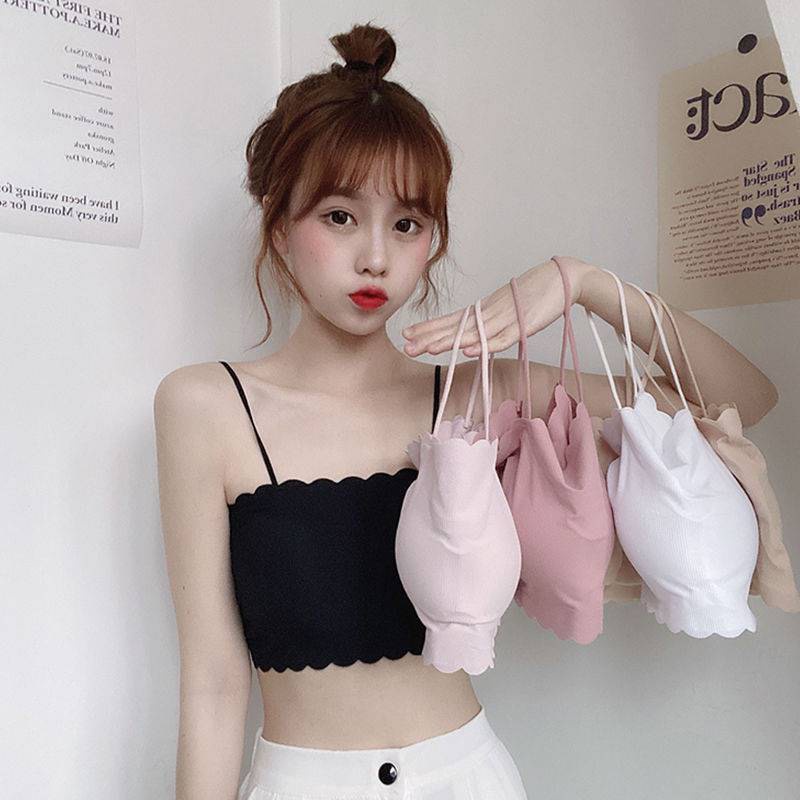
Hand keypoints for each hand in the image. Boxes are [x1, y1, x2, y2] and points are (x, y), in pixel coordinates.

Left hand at [401, 255, 594, 356]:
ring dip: (451, 341)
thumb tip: (473, 338)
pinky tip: (469, 350)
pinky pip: (502, 337)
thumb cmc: (536, 295)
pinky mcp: (524, 325)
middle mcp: (490, 311)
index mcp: (485, 308)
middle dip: (431, 337)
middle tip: (406, 346)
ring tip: (428, 349)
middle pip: (456, 327)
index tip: (408, 334)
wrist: (563, 277)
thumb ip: (491, 323)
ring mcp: (506, 318)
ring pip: (473, 333)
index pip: (452, 320)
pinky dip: (485, 344)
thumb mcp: (508, 309)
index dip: (430, 327)